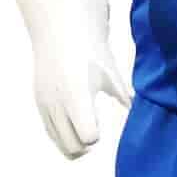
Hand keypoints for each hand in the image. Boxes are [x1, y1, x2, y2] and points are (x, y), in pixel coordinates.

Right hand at [32, 36, 132, 158]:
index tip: (103, 127)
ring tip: (87, 133)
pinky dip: (61, 135)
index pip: (86, 136)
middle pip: (71, 146)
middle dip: (85, 146)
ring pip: (58, 141)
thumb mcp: (110, 71)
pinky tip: (74, 125)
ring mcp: (46, 104)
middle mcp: (58, 103)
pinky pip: (49, 130)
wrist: (61, 30)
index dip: (96, 137)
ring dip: (73, 143)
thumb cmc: (90, 49)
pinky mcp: (39, 102)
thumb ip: (122, 94)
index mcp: (77, 95)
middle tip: (96, 135)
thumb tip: (137, 111)